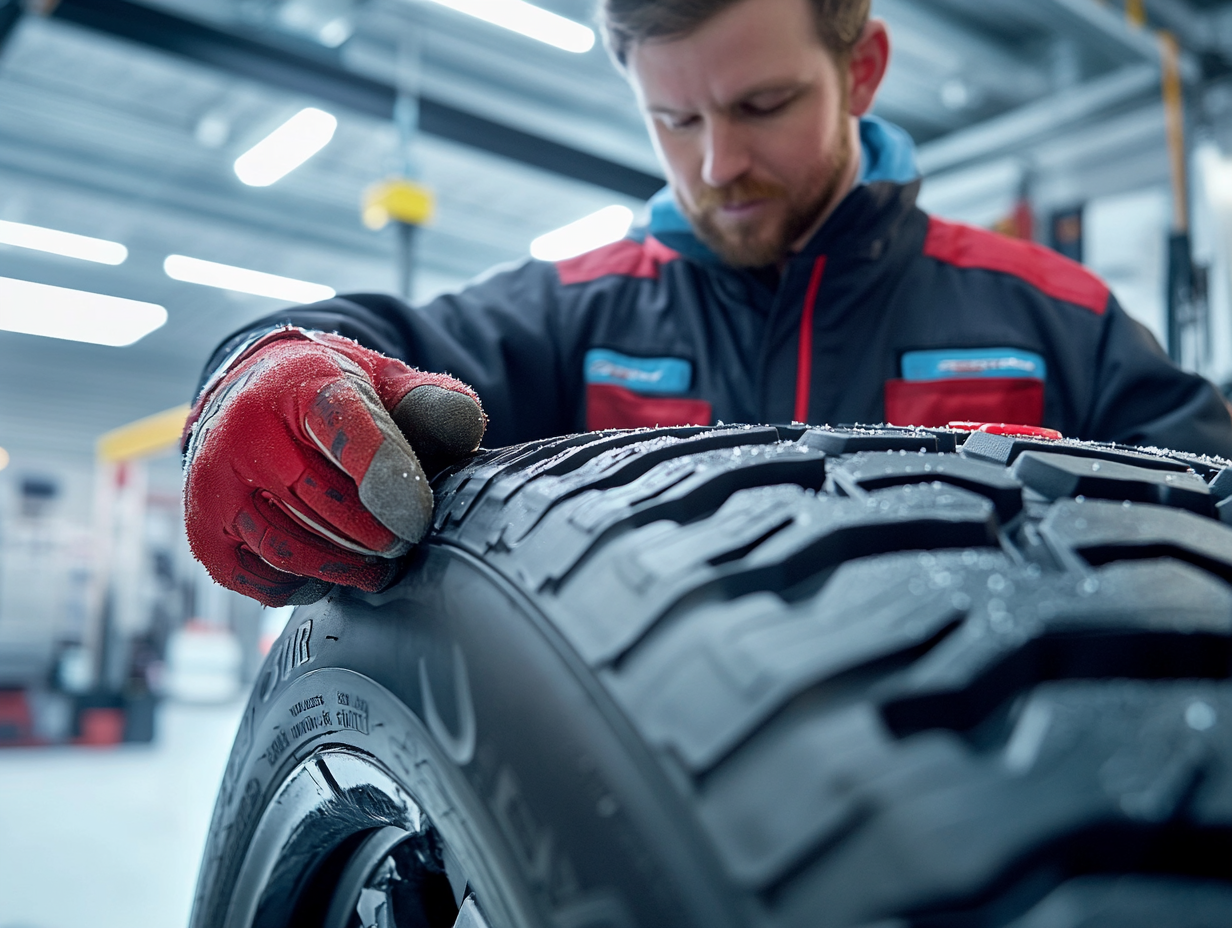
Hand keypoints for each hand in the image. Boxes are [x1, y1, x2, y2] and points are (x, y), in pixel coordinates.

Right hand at [183, 327, 485, 605]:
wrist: (252, 400)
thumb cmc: (332, 399)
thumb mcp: (385, 383)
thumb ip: (431, 402)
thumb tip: (466, 424)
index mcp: (303, 383)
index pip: (349, 434)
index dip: (391, 481)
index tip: (418, 519)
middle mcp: (245, 430)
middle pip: (323, 504)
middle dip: (377, 534)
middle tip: (404, 542)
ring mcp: (214, 482)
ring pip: (290, 548)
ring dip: (345, 568)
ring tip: (377, 564)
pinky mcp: (203, 529)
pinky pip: (259, 579)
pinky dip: (301, 586)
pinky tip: (326, 571)